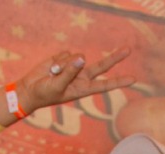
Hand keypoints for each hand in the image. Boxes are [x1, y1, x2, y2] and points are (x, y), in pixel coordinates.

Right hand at [15, 48, 133, 114]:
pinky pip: (66, 53)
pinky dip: (57, 59)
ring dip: (64, 64)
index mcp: (83, 89)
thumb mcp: (57, 86)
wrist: (31, 89)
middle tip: (128, 49)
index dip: (118, 81)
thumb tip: (82, 56)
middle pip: (102, 66)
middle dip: (115, 57)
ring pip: (77, 57)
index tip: (133, 80)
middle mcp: (82, 77)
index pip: (105, 85)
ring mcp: (75, 66)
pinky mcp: (65, 58)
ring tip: (54, 74)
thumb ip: (70, 72)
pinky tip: (51, 68)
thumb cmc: (45, 93)